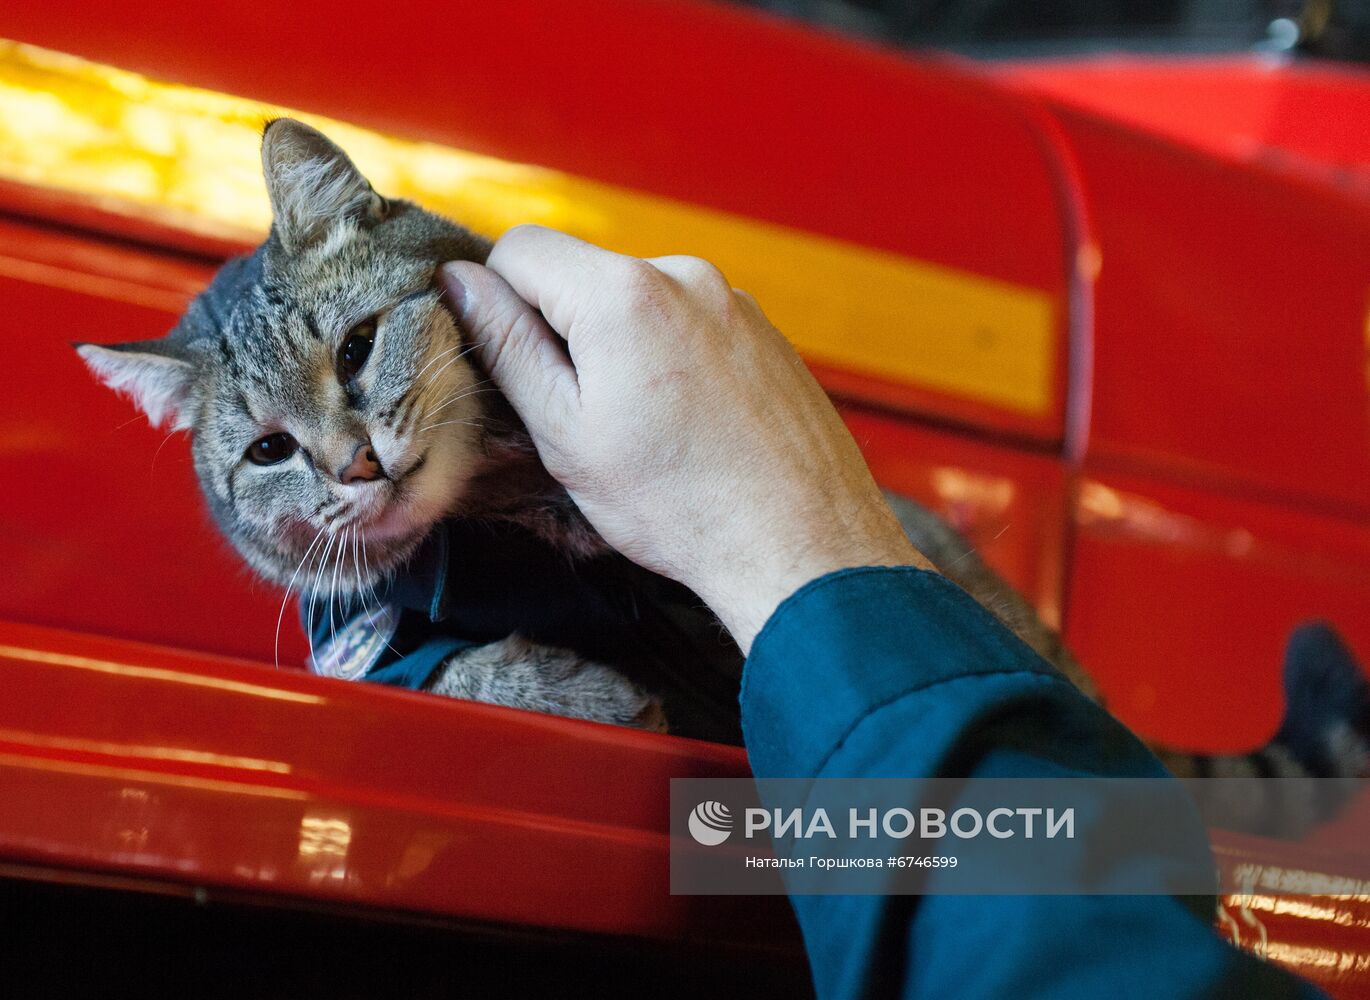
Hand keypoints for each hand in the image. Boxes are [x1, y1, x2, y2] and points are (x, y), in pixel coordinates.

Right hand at [438, 226, 928, 652]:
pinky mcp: (765, 331)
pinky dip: (674, 361)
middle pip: (585, 275)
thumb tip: (459, 280)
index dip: (497, 301)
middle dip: (566, 332)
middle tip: (587, 419)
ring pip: (639, 304)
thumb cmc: (679, 504)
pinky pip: (690, 324)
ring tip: (650, 433)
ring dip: (622, 349)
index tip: (513, 366)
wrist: (803, 545)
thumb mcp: (567, 434)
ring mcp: (734, 300)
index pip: (521, 248)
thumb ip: (507, 346)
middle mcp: (685, 275)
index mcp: (624, 293)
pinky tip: (693, 428)